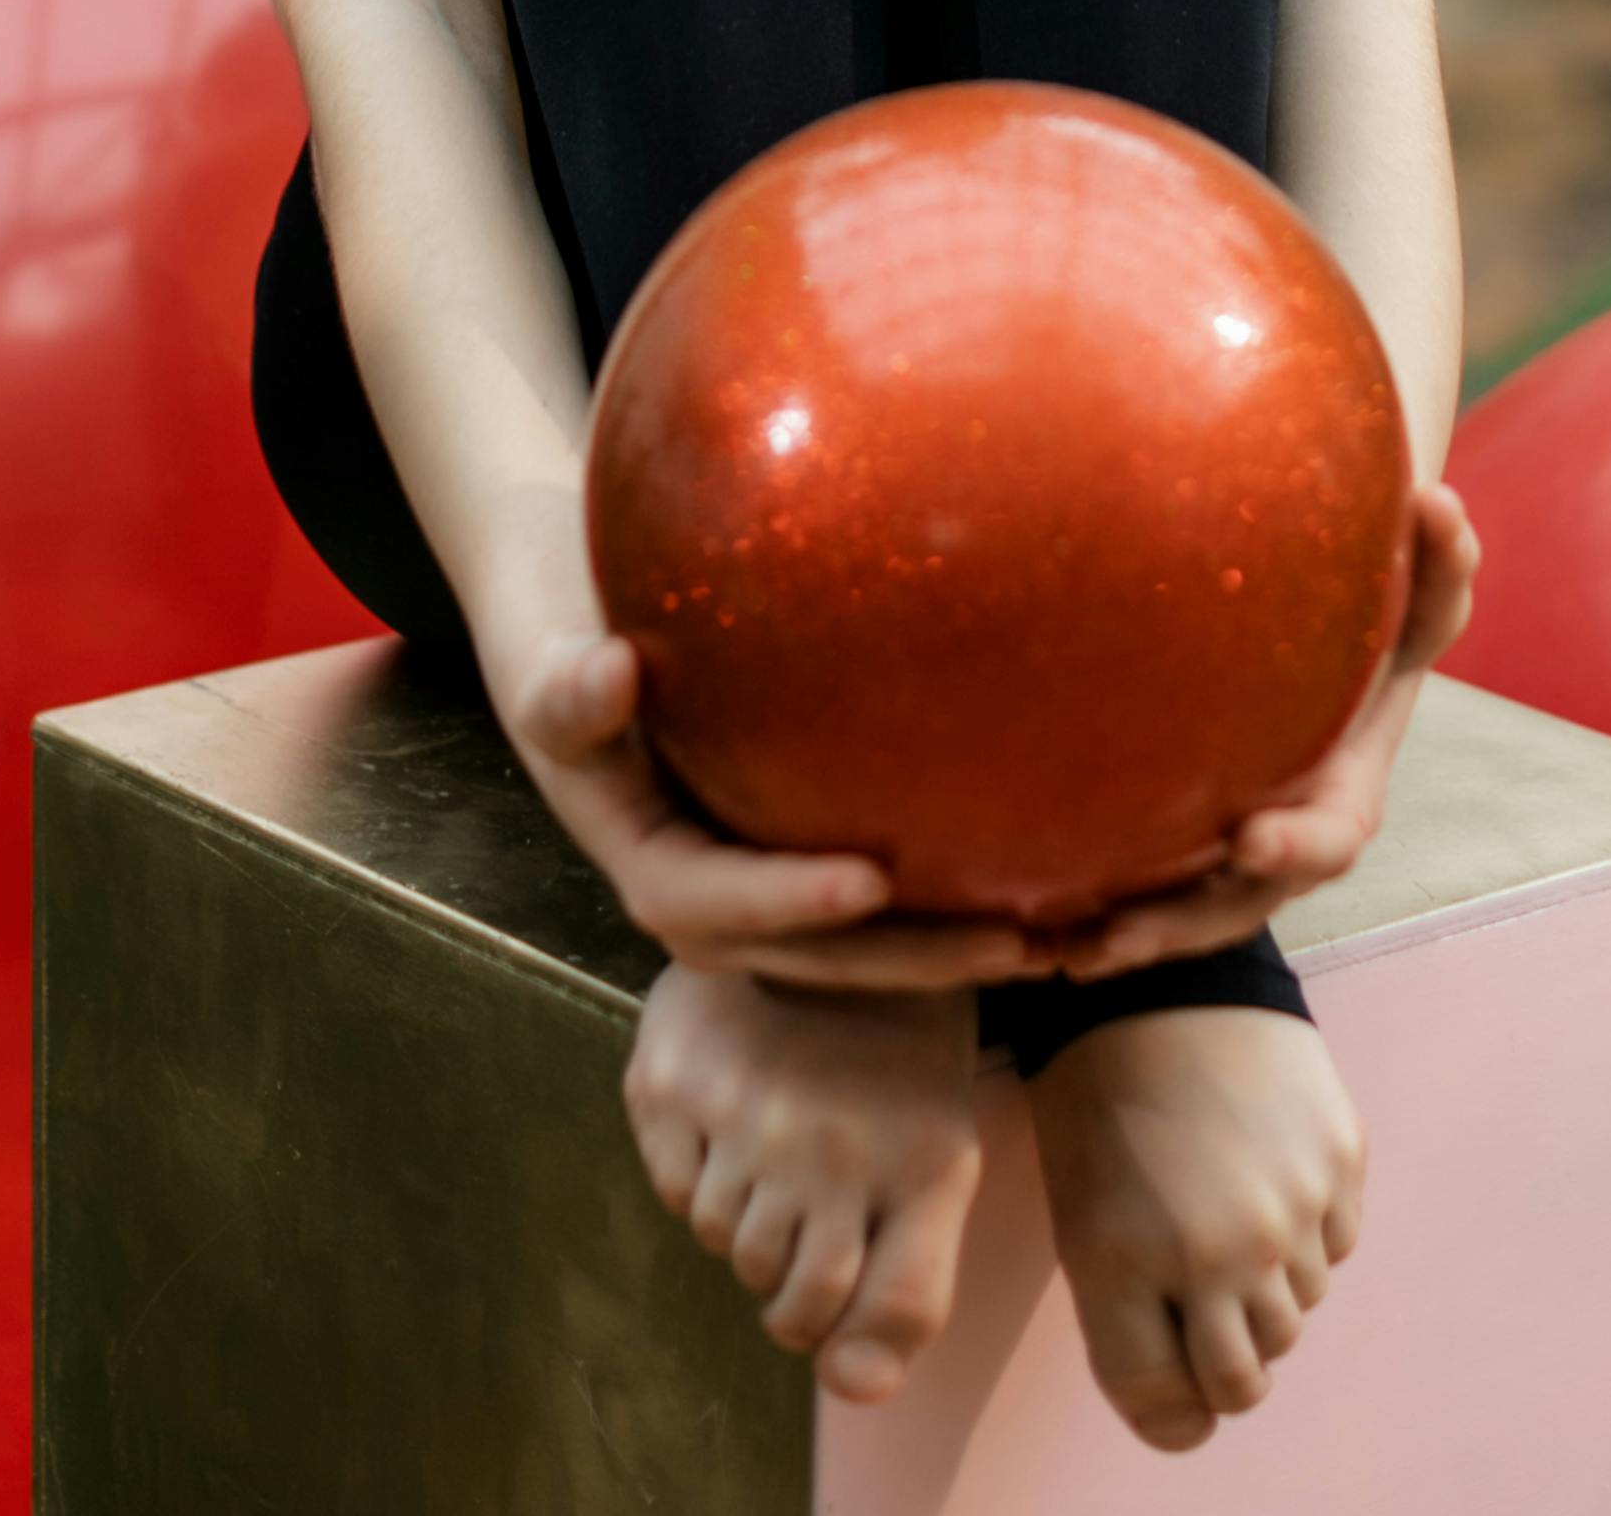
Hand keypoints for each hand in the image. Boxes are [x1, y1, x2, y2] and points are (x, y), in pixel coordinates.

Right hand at [503, 626, 1042, 990]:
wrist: (589, 652)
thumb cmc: (573, 651)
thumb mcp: (555, 673)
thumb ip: (570, 691)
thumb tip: (610, 670)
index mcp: (654, 872)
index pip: (723, 905)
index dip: (792, 901)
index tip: (871, 879)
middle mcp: (714, 908)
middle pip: (816, 957)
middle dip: (909, 959)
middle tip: (1011, 943)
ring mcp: (764, 899)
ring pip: (861, 950)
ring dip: (950, 955)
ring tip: (1055, 942)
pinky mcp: (803, 872)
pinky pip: (879, 912)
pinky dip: (950, 909)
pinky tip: (1043, 893)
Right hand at [624, 965, 983, 1403]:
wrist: (822, 918)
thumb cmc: (890, 1061)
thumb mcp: (935, 1161)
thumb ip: (907, 1290)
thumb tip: (850, 1390)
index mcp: (924, 1162)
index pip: (897, 1313)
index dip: (857, 1342)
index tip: (839, 1330)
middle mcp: (836, 1147)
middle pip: (795, 1302)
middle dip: (792, 1294)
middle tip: (798, 1225)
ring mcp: (748, 1117)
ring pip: (728, 1247)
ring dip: (745, 1224)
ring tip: (769, 1150)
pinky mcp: (673, 1088)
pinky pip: (675, 1194)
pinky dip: (696, 1176)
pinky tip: (726, 1115)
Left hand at [1028, 1000, 1366, 1451]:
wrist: (1166, 976)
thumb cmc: (1102, 1098)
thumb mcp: (1080, 1216)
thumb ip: (1127, 1325)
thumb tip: (1191, 1417)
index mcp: (1126, 1268)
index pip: (1175, 1408)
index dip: (1176, 1406)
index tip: (1177, 1378)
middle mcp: (1215, 1256)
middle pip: (1247, 1377)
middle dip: (1225, 1352)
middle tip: (1203, 1291)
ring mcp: (1288, 1210)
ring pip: (1297, 1313)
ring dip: (1268, 1287)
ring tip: (1230, 1209)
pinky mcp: (1339, 1163)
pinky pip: (1336, 1248)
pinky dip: (1310, 1233)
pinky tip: (1269, 1171)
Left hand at [1039, 481, 1481, 978]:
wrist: (1323, 641)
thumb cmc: (1378, 616)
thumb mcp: (1420, 594)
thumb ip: (1440, 562)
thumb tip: (1438, 502)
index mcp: (1342, 793)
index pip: (1329, 839)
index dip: (1296, 847)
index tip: (1250, 838)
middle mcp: (1282, 837)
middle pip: (1236, 903)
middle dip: (1181, 925)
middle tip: (1118, 937)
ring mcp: (1224, 850)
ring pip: (1177, 913)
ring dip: (1123, 938)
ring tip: (1060, 951)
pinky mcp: (1172, 840)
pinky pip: (1131, 889)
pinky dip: (1086, 912)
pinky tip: (1017, 920)